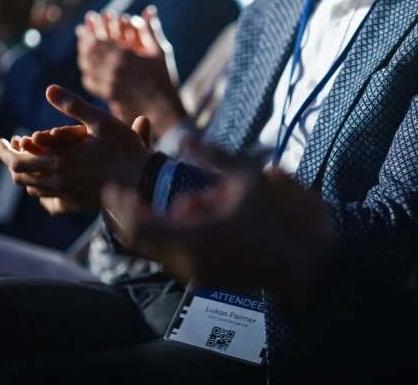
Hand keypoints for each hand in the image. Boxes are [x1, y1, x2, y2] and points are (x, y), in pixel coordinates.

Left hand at [0, 84, 151, 214]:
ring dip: (25, 175)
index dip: (4, 150)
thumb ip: (73, 105)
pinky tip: (47, 184)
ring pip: (33, 190)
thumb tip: (49, 89)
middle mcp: (59, 182)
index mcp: (59, 161)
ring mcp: (68, 195)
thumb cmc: (125, 149)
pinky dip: (42, 192)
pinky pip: (50, 202)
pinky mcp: (78, 203)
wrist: (145, 181)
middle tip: (10, 148)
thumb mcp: (101, 120)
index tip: (2, 140)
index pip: (16, 160)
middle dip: (10, 160)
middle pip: (20, 177)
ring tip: (27, 161)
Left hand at [77, 7, 186, 135]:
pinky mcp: (107, 94)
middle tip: (82, 34)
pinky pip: (89, 82)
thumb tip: (150, 9)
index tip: (87, 23)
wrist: (161, 106)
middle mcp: (112, 68)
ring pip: (87, 66)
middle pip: (89, 51)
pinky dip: (86, 73)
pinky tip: (87, 68)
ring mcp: (108, 82)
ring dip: (83, 55)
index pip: (98, 40)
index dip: (90, 30)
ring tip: (82, 49)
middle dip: (84, 41)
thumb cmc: (163, 77)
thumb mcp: (160, 50)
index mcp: (124, 55)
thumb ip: (151, 29)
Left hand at [102, 144, 333, 309]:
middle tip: (128, 191)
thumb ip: (212, 156)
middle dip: (133, 213)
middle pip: (142, 240)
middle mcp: (187, 261)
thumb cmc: (279, 221)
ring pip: (159, 247)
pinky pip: (178, 255)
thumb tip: (185, 138)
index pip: (137, 226)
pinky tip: (209, 215)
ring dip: (164, 221)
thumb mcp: (247, 179)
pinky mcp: (206, 279)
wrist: (304, 264)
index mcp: (192, 237)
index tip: (113, 188)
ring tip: (204, 200)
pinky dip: (179, 234)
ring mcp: (196, 275)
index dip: (120, 207)